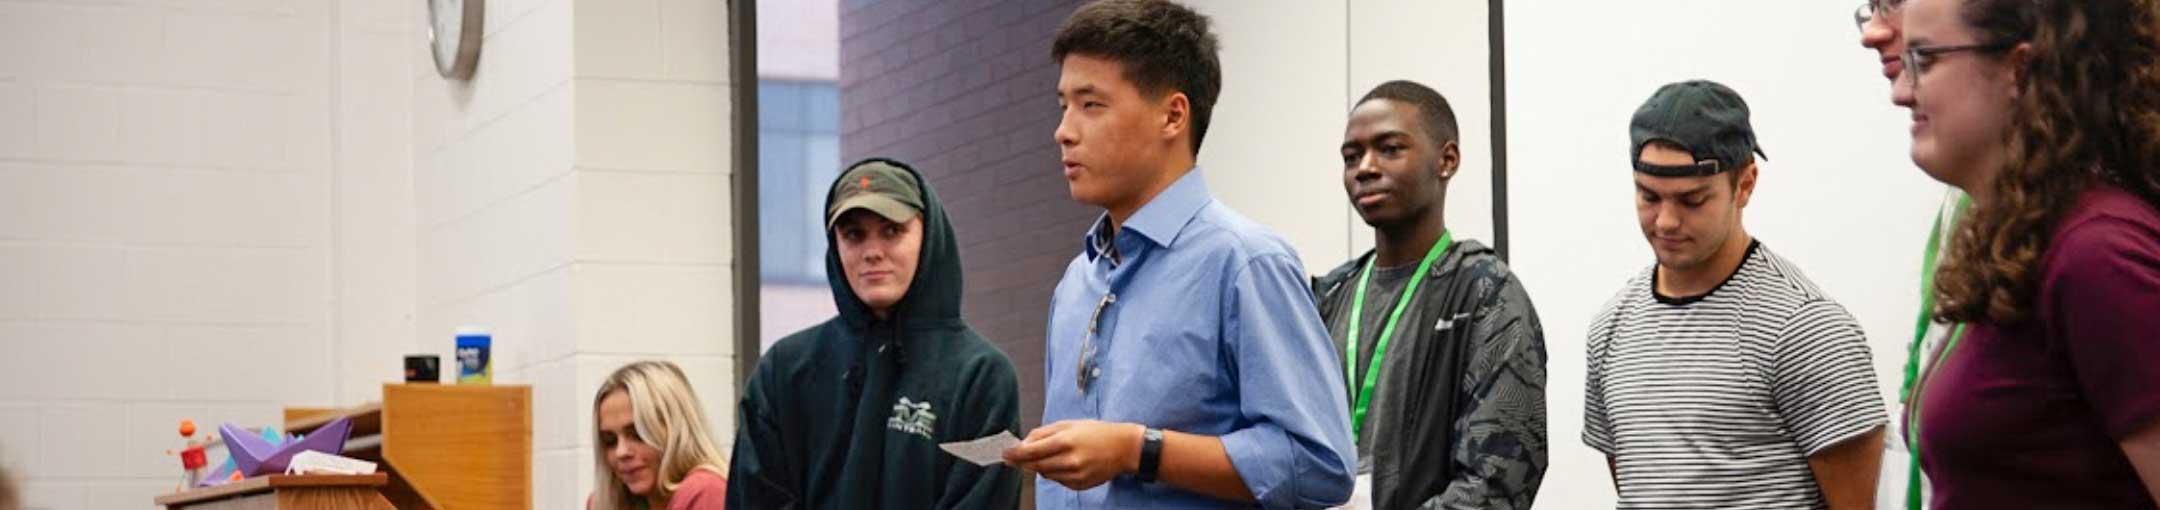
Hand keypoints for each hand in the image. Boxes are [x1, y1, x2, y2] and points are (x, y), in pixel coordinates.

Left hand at [1001, 420, 1143, 490]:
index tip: (1004, 454)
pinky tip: (1066, 463)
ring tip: (1052, 455)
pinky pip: (1058, 480)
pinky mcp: (1080, 485)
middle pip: (1035, 465)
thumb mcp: (1068, 424)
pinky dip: (1055, 473)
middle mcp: (1070, 460)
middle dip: (1023, 461)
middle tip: (1013, 458)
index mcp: (1066, 441)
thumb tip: (1022, 444)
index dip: (1015, 454)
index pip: (1032, 451)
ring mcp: (1075, 475)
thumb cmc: (1095, 432)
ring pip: (1045, 474)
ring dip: (1041, 466)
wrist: (1123, 448)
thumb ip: (1043, 433)